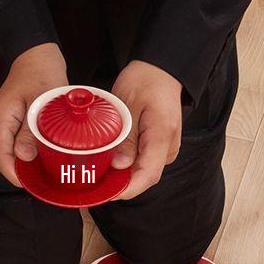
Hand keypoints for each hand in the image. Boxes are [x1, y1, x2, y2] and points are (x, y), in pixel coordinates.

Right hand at [0, 43, 67, 185]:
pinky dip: (25, 153)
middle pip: (3, 157)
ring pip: (8, 152)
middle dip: (20, 172)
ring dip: (23, 163)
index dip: (13, 174)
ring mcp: (0, 123)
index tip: (29, 184)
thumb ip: (30, 131)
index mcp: (0, 119)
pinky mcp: (9, 123)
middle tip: (42, 180)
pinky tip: (41, 156)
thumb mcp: (40, 103)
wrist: (36, 56)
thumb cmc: (41, 74)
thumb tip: (22, 157)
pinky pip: (13, 144)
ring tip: (44, 170)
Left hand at [110, 60, 182, 200]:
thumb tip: (119, 167)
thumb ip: (126, 138)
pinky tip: (111, 165)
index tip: (107, 194)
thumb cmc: (144, 81)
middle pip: (144, 177)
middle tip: (94, 185)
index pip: (147, 175)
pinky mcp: (160, 147)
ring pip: (143, 172)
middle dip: (121, 185)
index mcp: (162, 136)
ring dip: (123, 177)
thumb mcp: (128, 105)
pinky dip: (128, 168)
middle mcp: (168, 147)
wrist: (161, 69)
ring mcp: (166, 148)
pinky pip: (144, 163)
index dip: (127, 189)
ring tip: (99, 175)